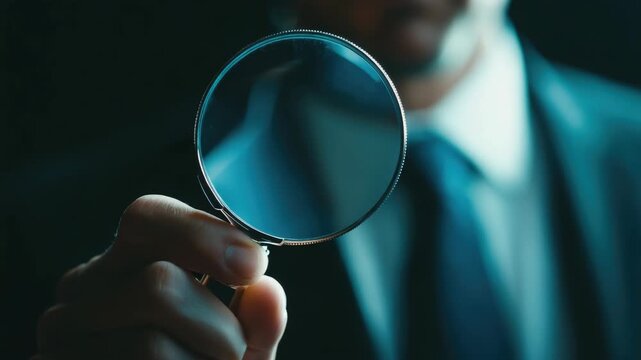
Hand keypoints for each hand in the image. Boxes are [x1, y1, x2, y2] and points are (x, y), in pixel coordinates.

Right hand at [36, 195, 286, 359]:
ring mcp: (60, 341)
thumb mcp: (233, 348)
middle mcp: (80, 296)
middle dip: (219, 329)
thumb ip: (254, 323)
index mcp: (123, 266)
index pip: (146, 217)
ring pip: (151, 345)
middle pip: (158, 284)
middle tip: (229, 354)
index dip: (202, 236)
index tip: (251, 265)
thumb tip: (267, 293)